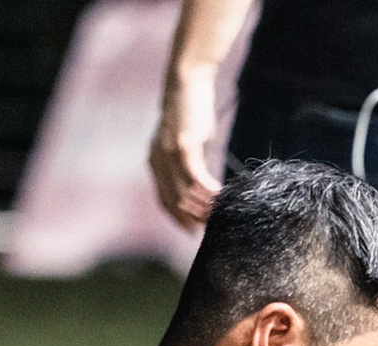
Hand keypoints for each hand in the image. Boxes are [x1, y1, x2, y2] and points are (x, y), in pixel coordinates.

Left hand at [149, 72, 221, 228]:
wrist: (186, 83)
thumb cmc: (190, 112)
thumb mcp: (188, 143)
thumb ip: (190, 164)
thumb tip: (204, 185)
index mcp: (156, 162)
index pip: (165, 199)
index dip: (179, 218)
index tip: (194, 231)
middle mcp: (159, 161)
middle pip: (175, 200)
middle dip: (193, 217)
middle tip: (212, 226)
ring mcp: (170, 154)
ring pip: (185, 191)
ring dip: (203, 206)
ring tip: (220, 214)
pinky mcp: (184, 145)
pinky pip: (195, 176)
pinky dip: (208, 189)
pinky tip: (221, 195)